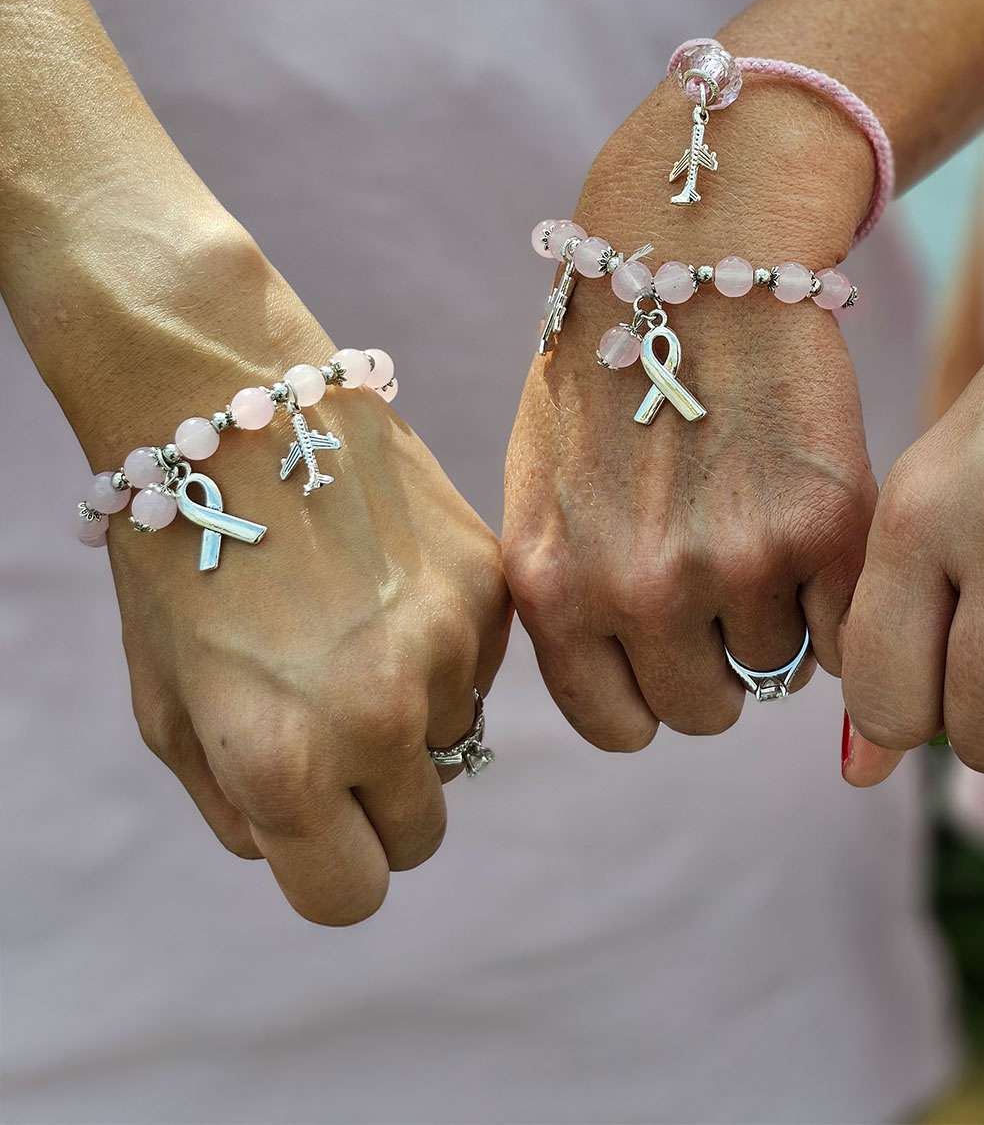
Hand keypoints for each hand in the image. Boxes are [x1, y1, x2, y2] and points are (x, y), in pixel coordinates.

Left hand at [81, 240, 510, 924]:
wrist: (238, 413)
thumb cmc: (183, 563)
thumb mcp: (169, 708)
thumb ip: (241, 806)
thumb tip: (316, 842)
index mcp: (284, 763)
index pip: (349, 895)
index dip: (332, 871)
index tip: (325, 832)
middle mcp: (379, 716)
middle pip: (419, 833)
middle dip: (382, 803)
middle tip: (342, 731)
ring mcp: (447, 647)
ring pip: (456, 741)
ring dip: (417, 716)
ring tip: (358, 634)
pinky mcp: (489, 586)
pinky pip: (485, 666)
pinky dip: (449, 650)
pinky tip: (391, 588)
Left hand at [503, 81, 876, 747]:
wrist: (694, 255)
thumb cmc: (612, 366)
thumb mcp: (546, 486)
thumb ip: (568, 594)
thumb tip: (620, 683)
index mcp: (553, 585)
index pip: (620, 727)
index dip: (655, 691)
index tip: (678, 649)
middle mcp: (637, 588)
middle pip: (706, 710)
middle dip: (722, 662)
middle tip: (734, 587)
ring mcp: (733, 561)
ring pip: (780, 670)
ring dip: (782, 622)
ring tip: (770, 534)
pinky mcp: (823, 523)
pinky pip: (847, 628)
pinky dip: (842, 598)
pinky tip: (818, 530)